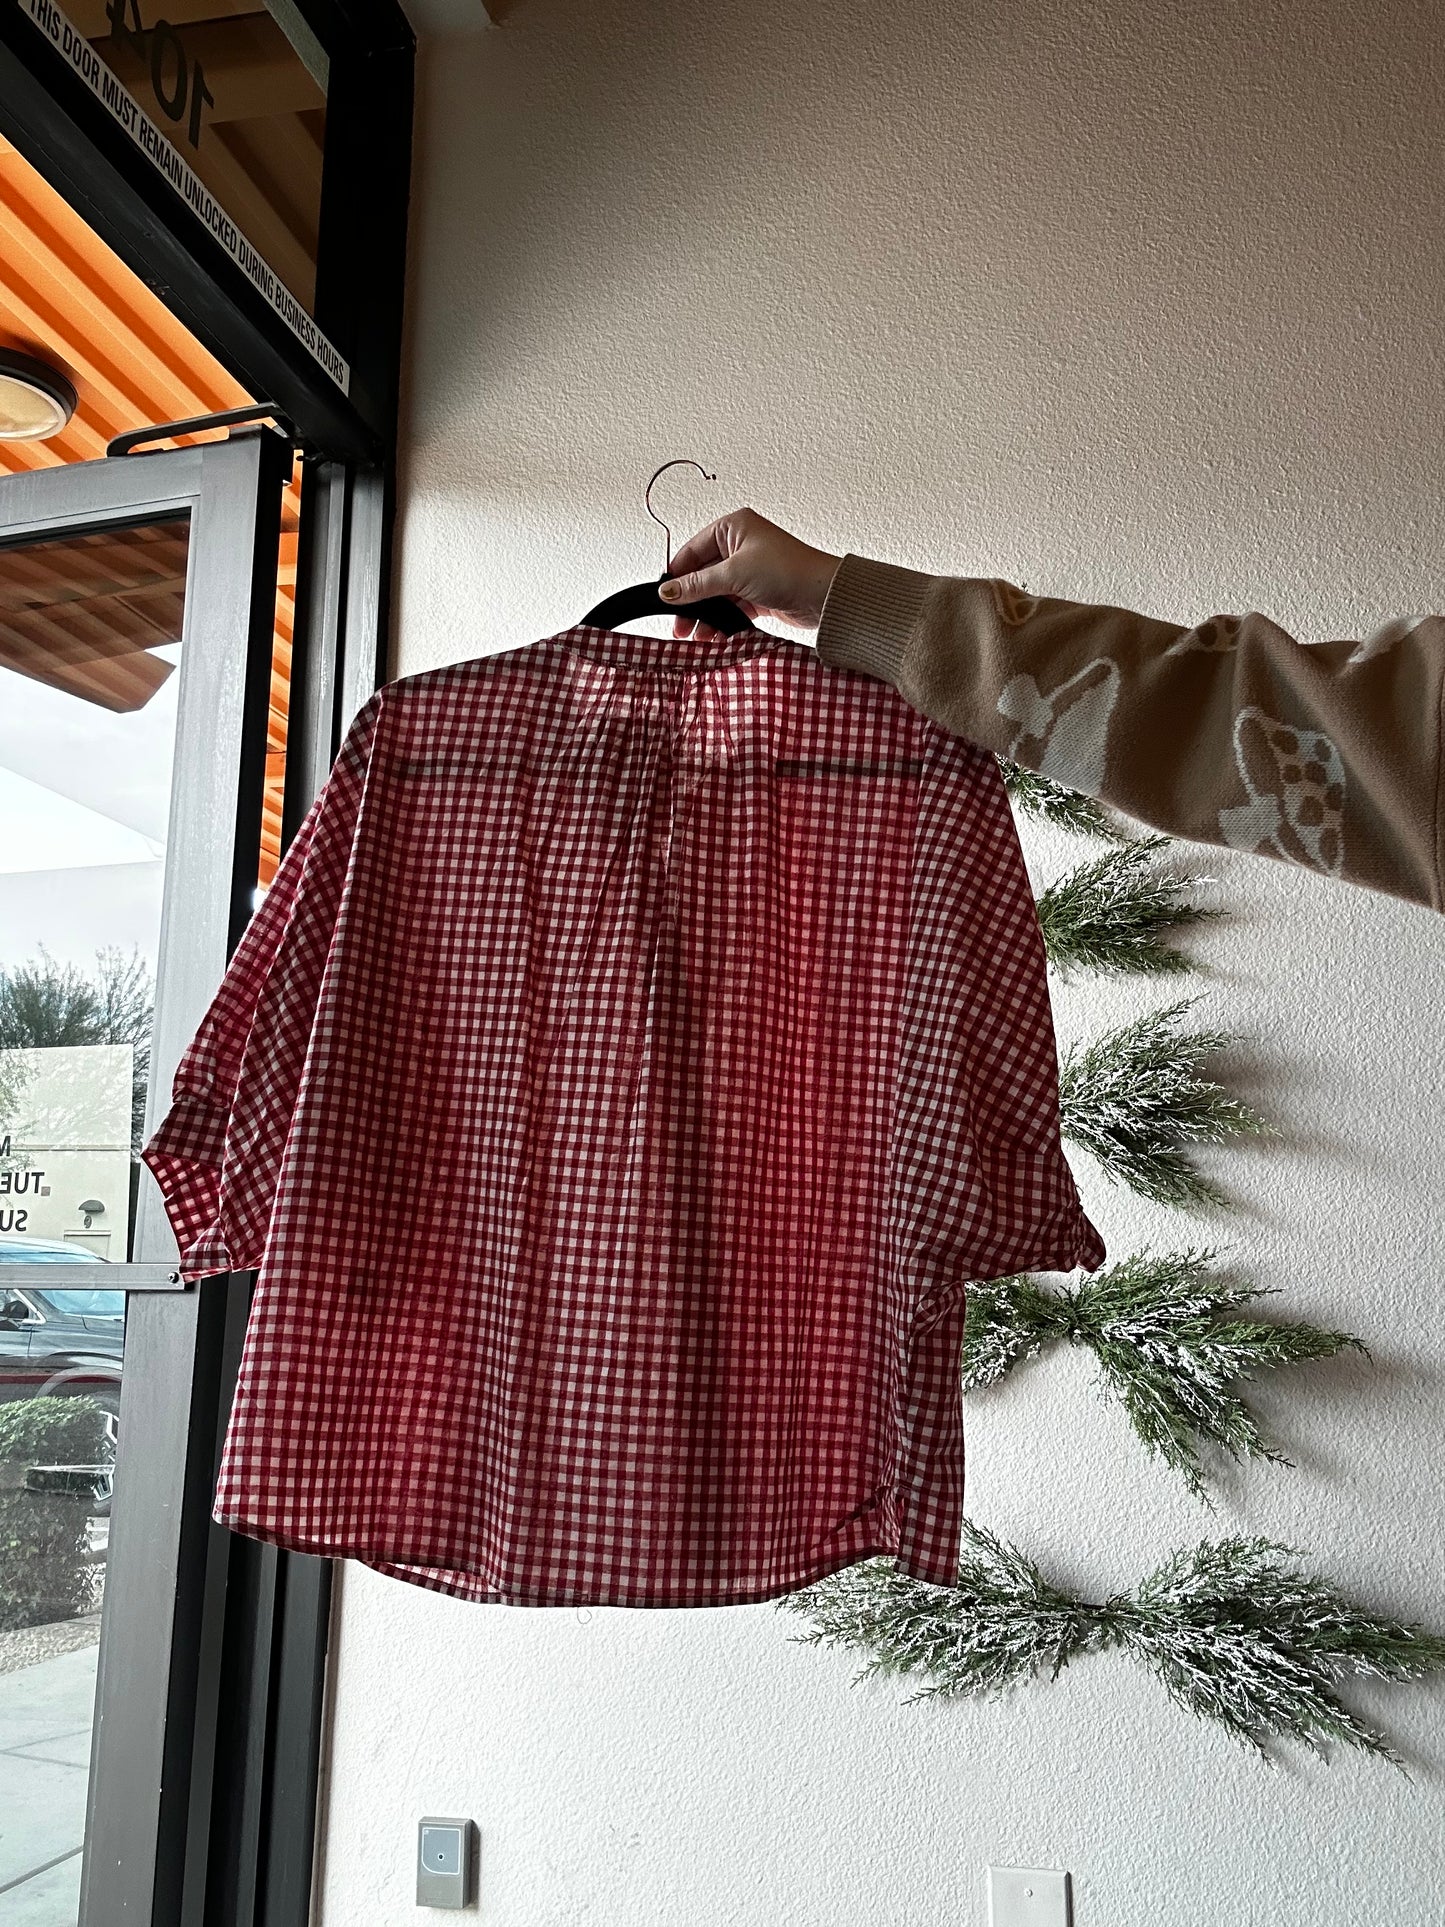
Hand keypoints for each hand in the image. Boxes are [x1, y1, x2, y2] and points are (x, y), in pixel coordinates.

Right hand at [657, 507, 842, 640]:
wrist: (824, 596)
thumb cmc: (788, 570)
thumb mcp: (733, 574)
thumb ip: (697, 585)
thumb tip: (668, 591)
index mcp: (733, 527)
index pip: (692, 551)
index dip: (677, 575)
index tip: (663, 598)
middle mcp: (741, 546)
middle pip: (702, 575)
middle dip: (690, 601)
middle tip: (679, 625)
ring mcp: (750, 570)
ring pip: (717, 594)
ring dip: (706, 615)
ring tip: (695, 635)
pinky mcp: (759, 593)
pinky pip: (732, 607)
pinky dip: (722, 620)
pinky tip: (713, 634)